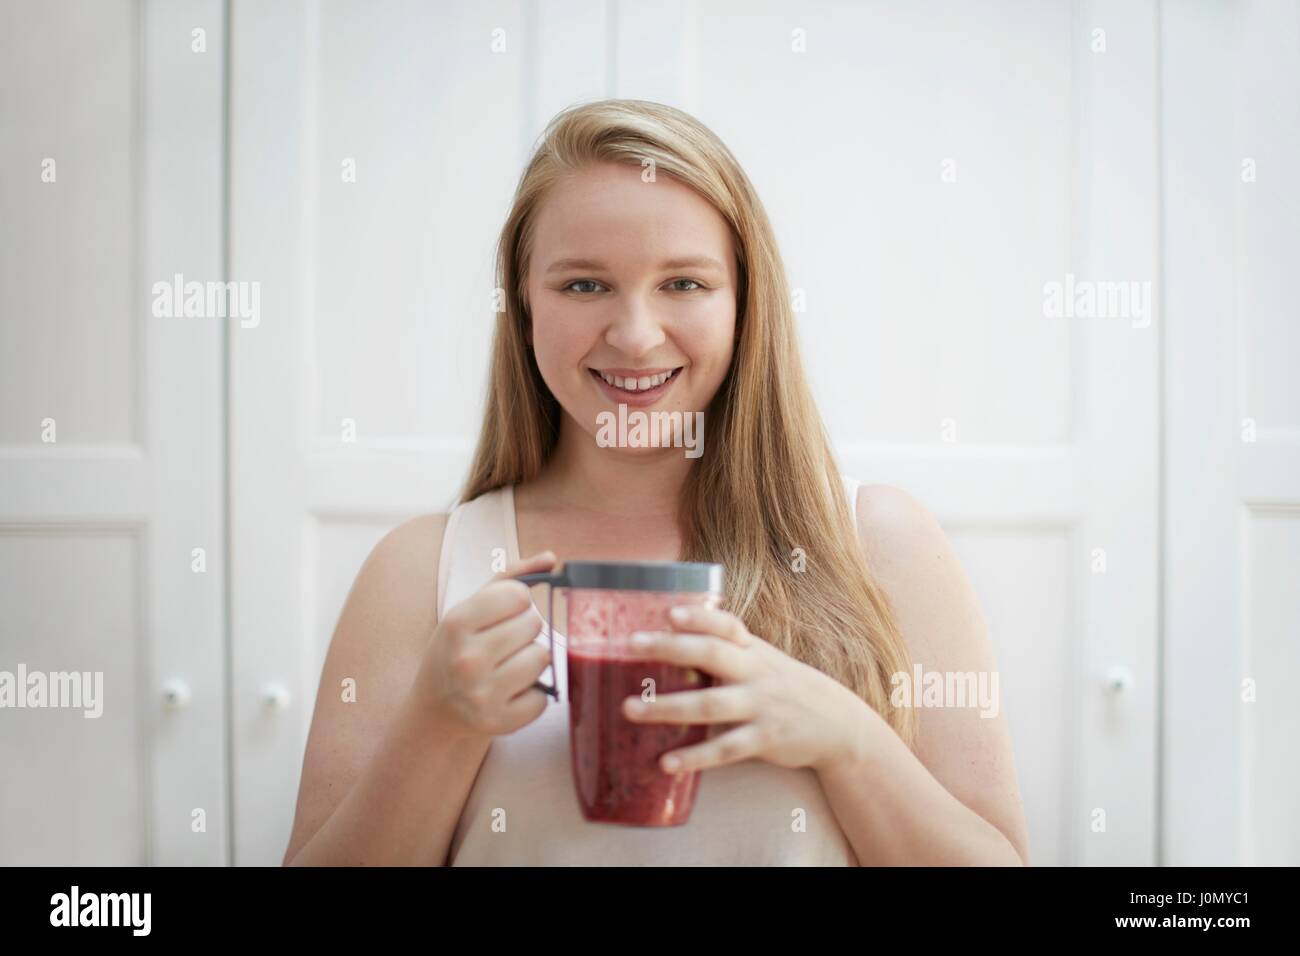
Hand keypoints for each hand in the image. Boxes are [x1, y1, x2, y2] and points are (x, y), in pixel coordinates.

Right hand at [412, 550, 557, 737]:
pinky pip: (543, 698)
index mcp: (457, 623)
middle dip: (525, 632)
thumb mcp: (470, 609)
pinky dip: (533, 695)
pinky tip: (509, 693)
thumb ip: (510, 577)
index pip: (519, 595)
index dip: (517, 603)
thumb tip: (551, 557)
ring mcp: (481, 694)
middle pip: (534, 625)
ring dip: (532, 661)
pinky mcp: (497, 722)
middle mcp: (467, 658)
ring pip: (542, 658)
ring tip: (507, 667)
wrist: (435, 708)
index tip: (503, 615)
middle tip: (503, 645)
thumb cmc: (458, 649)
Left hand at [620, 604, 871, 774]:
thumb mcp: (761, 659)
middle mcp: (755, 672)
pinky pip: (725, 749)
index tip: (669, 612)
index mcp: (752, 649)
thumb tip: (669, 630)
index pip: (725, 625)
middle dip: (670, 649)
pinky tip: (666, 762)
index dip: (699, 617)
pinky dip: (694, 757)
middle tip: (630, 646)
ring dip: (667, 707)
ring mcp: (761, 706)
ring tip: (630, 709)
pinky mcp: (765, 739)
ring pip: (709, 705)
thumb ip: (724, 648)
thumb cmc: (783, 687)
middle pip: (711, 655)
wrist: (837, 724)